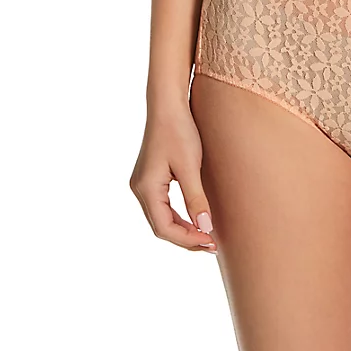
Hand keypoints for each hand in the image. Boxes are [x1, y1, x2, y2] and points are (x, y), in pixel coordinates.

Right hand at [130, 102, 216, 252]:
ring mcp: (142, 184)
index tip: (210, 243)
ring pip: (160, 218)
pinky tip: (194, 219)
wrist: (168, 105)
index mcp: (146, 188)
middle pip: (160, 226)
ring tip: (205, 236)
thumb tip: (204, 228)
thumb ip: (195, 198)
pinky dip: (177, 216)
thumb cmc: (179, 131)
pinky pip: (162, 206)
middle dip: (185, 238)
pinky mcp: (150, 178)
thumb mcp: (190, 166)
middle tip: (211, 245)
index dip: (187, 239)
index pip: (164, 228)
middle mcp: (139, 189)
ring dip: (182, 229)